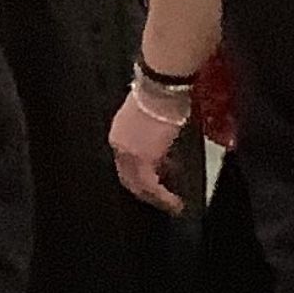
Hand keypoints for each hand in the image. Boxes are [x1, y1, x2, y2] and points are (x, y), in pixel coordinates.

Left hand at [109, 80, 190, 210]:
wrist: (161, 88)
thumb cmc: (160, 93)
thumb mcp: (150, 116)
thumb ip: (152, 135)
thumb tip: (165, 152)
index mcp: (118, 133)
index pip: (124, 162)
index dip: (138, 175)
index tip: (155, 180)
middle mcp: (118, 146)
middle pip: (128, 177)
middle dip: (144, 192)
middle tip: (160, 201)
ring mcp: (128, 154)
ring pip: (138, 185)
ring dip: (155, 198)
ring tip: (171, 204)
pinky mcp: (143, 161)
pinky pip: (152, 187)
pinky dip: (164, 197)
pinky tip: (175, 203)